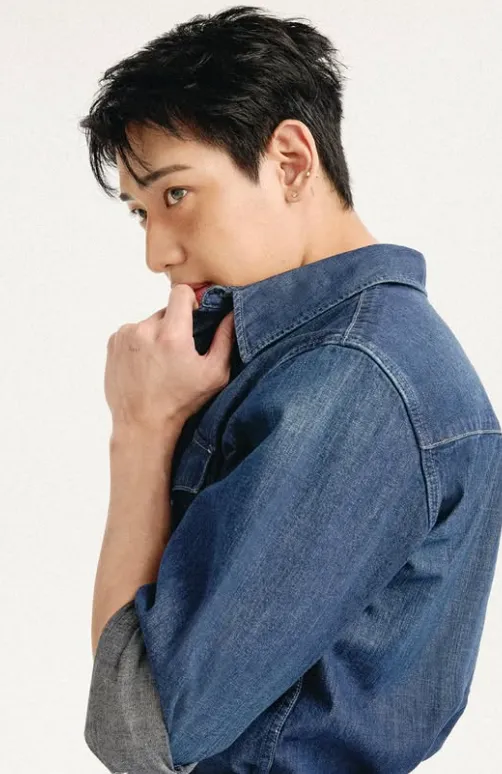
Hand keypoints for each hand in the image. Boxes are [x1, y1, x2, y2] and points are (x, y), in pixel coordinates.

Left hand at [104, 284, 234, 433]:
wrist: (142, 424)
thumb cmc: (181, 402)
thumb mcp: (214, 374)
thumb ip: (225, 339)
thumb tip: (231, 312)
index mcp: (171, 334)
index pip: (181, 292)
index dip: (191, 301)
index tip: (194, 316)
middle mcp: (145, 330)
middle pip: (166, 311)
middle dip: (175, 325)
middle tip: (178, 352)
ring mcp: (126, 336)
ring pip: (149, 323)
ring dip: (156, 335)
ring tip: (160, 363)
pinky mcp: (113, 343)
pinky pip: (132, 333)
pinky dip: (140, 343)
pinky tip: (146, 366)